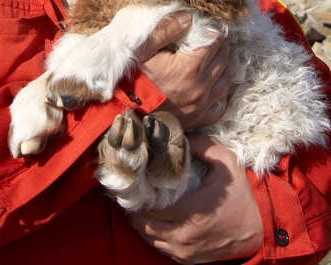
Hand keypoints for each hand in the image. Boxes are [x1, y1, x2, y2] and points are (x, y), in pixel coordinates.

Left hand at [129, 134, 262, 263]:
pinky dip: (150, 235)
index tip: (134, 180)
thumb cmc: (241, 195)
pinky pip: (159, 248)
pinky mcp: (187, 259)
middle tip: (130, 191)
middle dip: (134, 208)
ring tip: (136, 204)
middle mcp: (184, 235)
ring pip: (148, 238)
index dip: (139, 194)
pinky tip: (150, 219)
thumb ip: (202, 145)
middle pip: (144, 224)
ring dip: (139, 222)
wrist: (258, 230)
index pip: (151, 206)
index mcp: (191, 211)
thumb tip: (180, 136)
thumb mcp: (227, 163)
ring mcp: (185, 250)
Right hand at [139, 26, 233, 129]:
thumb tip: (187, 18)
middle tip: (219, 36)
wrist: (124, 113)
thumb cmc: (131, 79)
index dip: (216, 31)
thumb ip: (165, 31)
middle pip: (224, 61)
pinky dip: (222, 93)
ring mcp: (200, 106)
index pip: (214, 43)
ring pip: (226, 82)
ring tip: (221, 55)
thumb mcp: (142, 49)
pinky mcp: (197, 119)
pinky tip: (216, 85)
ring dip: (227, 66)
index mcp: (189, 68)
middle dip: (223, 45)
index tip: (213, 25)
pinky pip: (220, 106)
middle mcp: (200, 88)